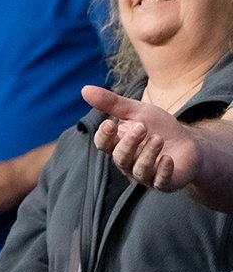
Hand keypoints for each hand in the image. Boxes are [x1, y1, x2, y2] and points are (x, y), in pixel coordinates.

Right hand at [83, 84, 201, 191]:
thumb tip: (84, 89)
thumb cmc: (158, 127)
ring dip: (148, 154)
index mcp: (118, 146)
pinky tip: (168, 159)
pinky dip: (163, 171)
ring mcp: (145, 175)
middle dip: (129, 143)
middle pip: (120, 157)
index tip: (110, 123)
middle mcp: (128, 163)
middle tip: (142, 126)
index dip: (104, 136)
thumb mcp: (136, 111)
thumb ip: (112, 103)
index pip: (103, 144)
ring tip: (158, 139)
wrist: (188, 143)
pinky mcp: (164, 182)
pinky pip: (159, 181)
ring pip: (138, 170)